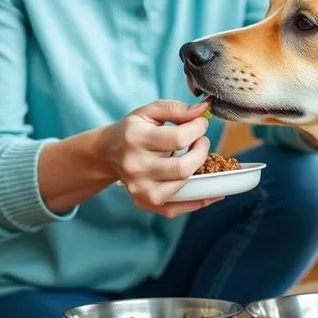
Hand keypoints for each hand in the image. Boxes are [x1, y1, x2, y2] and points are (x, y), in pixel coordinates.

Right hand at [101, 99, 220, 217]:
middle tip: (201, 142)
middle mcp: (135, 166)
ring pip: (183, 186)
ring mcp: (139, 188)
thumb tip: (203, 110)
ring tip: (195, 157)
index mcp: (135, 139)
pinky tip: (209, 187)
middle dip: (201, 152)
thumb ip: (176, 109)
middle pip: (183, 168)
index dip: (198, 129)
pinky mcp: (145, 202)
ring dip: (198, 171)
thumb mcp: (149, 112)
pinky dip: (198, 200)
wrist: (108, 153)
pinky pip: (178, 208)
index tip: (201, 124)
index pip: (178, 138)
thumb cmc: (132, 130)